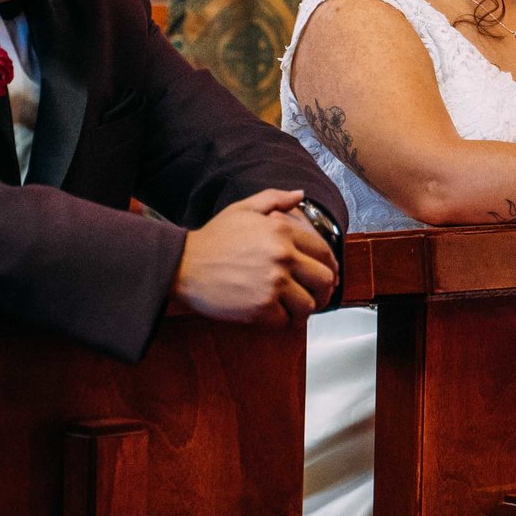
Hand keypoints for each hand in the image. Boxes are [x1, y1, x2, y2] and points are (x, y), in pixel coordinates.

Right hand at [170, 189, 337, 326]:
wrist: (184, 265)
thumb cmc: (214, 238)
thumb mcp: (244, 209)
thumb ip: (275, 199)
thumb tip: (299, 194)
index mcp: (283, 231)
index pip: (324, 253)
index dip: (330, 266)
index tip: (327, 275)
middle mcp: (283, 257)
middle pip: (324, 281)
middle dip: (322, 290)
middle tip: (313, 294)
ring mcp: (273, 284)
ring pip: (309, 305)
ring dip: (303, 308)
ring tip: (293, 307)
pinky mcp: (261, 308)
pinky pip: (287, 321)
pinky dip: (283, 321)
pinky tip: (275, 314)